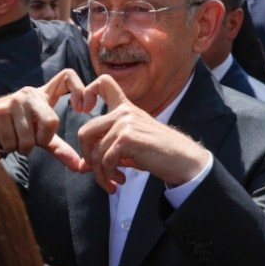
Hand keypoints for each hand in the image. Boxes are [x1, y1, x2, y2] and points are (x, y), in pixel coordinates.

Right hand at [0, 68, 92, 170]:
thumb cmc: (15, 131)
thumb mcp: (41, 137)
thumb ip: (60, 149)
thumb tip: (80, 167)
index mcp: (44, 94)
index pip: (67, 76)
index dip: (80, 89)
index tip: (83, 109)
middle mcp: (30, 93)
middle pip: (52, 121)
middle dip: (43, 140)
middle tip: (34, 140)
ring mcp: (14, 100)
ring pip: (30, 138)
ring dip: (24, 148)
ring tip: (16, 139)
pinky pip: (14, 142)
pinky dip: (10, 148)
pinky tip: (5, 139)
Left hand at [76, 76, 212, 192]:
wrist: (183, 160)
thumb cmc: (157, 153)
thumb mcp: (128, 148)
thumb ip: (106, 150)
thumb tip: (82, 166)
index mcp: (125, 108)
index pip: (103, 83)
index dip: (87, 92)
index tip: (84, 108)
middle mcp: (123, 112)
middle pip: (84, 131)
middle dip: (87, 157)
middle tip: (98, 171)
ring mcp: (125, 123)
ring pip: (95, 153)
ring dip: (101, 173)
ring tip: (112, 182)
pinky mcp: (127, 138)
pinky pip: (106, 160)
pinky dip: (110, 175)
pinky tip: (121, 179)